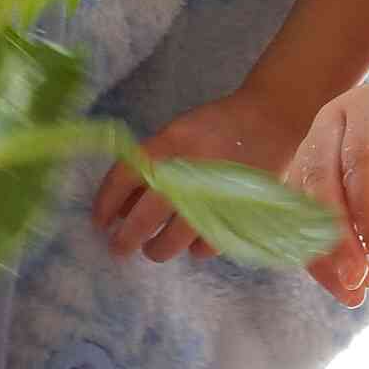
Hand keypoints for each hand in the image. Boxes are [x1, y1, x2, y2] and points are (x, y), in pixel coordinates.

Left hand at [93, 89, 312, 262]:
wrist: (269, 119)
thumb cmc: (214, 127)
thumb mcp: (175, 134)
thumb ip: (148, 166)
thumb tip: (121, 210)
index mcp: (168, 145)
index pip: (123, 178)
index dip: (105, 203)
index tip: (99, 222)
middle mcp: (187, 171)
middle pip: (144, 218)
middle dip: (126, 239)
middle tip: (119, 249)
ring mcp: (213, 196)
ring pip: (174, 239)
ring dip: (158, 249)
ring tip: (155, 249)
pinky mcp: (238, 213)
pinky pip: (208, 245)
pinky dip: (195, 249)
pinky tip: (192, 243)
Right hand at [284, 82, 368, 304]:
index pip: (363, 158)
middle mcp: (334, 120)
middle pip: (322, 177)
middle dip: (337, 235)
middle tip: (359, 279)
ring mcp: (312, 145)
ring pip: (301, 202)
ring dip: (322, 251)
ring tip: (354, 291)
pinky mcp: (303, 175)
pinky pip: (298, 218)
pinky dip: (317, 254)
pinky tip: (341, 283)